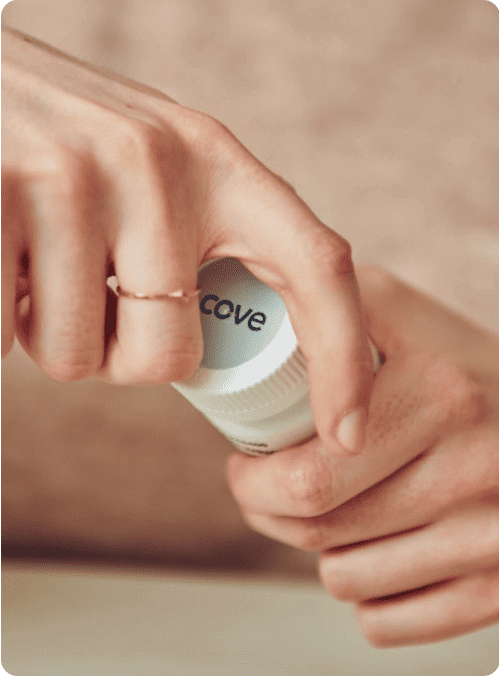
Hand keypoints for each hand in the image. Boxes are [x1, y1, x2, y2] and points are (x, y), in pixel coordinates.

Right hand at [1, 26, 373, 454]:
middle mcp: (156, 163)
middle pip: (169, 357)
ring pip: (78, 360)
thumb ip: (203, 237)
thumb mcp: (161, 169)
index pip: (317, 267)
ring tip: (41, 271)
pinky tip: (5, 265)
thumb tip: (221, 347)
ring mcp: (73, 177)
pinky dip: (3, 326)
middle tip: (97, 306)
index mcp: (218, 162)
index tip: (348, 435)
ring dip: (57, 340)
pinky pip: (5, 335)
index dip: (344, 360)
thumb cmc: (75, 146)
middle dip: (127, 360)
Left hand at [226, 265, 498, 646]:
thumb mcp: (403, 313)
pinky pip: (386, 622)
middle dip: (268, 513)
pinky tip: (371, 546)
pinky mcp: (498, 590)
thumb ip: (334, 303)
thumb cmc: (461, 366)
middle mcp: (474, 473)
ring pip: (345, 581)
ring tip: (329, 507)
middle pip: (320, 532)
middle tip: (265, 488)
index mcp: (441, 398)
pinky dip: (363, 592)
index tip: (242, 467)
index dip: (254, 482)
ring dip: (318, 548)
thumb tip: (260, 316)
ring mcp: (490, 541)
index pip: (310, 477)